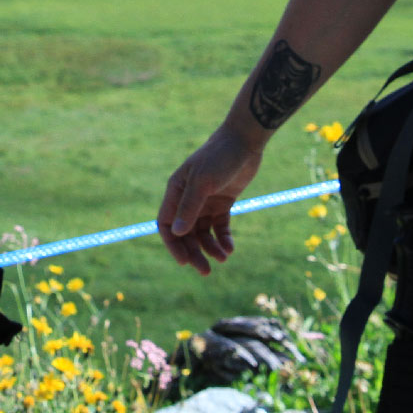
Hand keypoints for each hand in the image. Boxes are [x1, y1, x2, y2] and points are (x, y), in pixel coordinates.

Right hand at [158, 126, 264, 274]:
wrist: (244, 141)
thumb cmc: (220, 157)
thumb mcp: (203, 182)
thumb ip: (190, 207)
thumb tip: (178, 233)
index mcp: (176, 191)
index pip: (167, 224)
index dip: (173, 244)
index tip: (184, 262)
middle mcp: (188, 198)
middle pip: (186, 233)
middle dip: (194, 252)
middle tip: (205, 270)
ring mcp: (206, 201)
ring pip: (203, 232)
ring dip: (210, 248)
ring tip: (223, 259)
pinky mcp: (223, 202)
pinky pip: (220, 227)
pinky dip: (223, 239)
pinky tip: (230, 249)